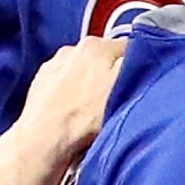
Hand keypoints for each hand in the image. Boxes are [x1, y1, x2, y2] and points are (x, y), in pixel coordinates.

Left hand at [12, 36, 128, 167]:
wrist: (44, 138)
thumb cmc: (82, 119)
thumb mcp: (124, 90)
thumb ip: (136, 64)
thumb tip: (142, 54)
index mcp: (96, 46)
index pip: (129, 46)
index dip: (137, 65)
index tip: (136, 82)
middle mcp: (72, 50)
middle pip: (104, 58)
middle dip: (111, 75)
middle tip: (115, 99)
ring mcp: (55, 65)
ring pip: (83, 70)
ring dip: (89, 84)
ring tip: (92, 108)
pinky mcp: (42, 82)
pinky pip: (65, 83)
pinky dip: (71, 93)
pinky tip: (75, 110)